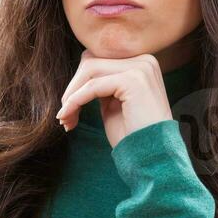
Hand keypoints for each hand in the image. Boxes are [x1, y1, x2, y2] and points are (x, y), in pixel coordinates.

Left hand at [55, 49, 172, 148]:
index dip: (78, 83)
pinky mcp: (133, 80)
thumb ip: (101, 86)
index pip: (98, 60)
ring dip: (71, 95)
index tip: (67, 109)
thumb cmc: (133, 135)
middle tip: (64, 116)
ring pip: (89, 70)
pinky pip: (93, 86)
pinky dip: (76, 101)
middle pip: (92, 62)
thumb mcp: (114, 104)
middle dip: (72, 89)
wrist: (153, 157)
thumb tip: (77, 77)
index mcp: (141, 63)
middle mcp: (144, 60)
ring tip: (65, 118)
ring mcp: (140, 68)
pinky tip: (68, 117)